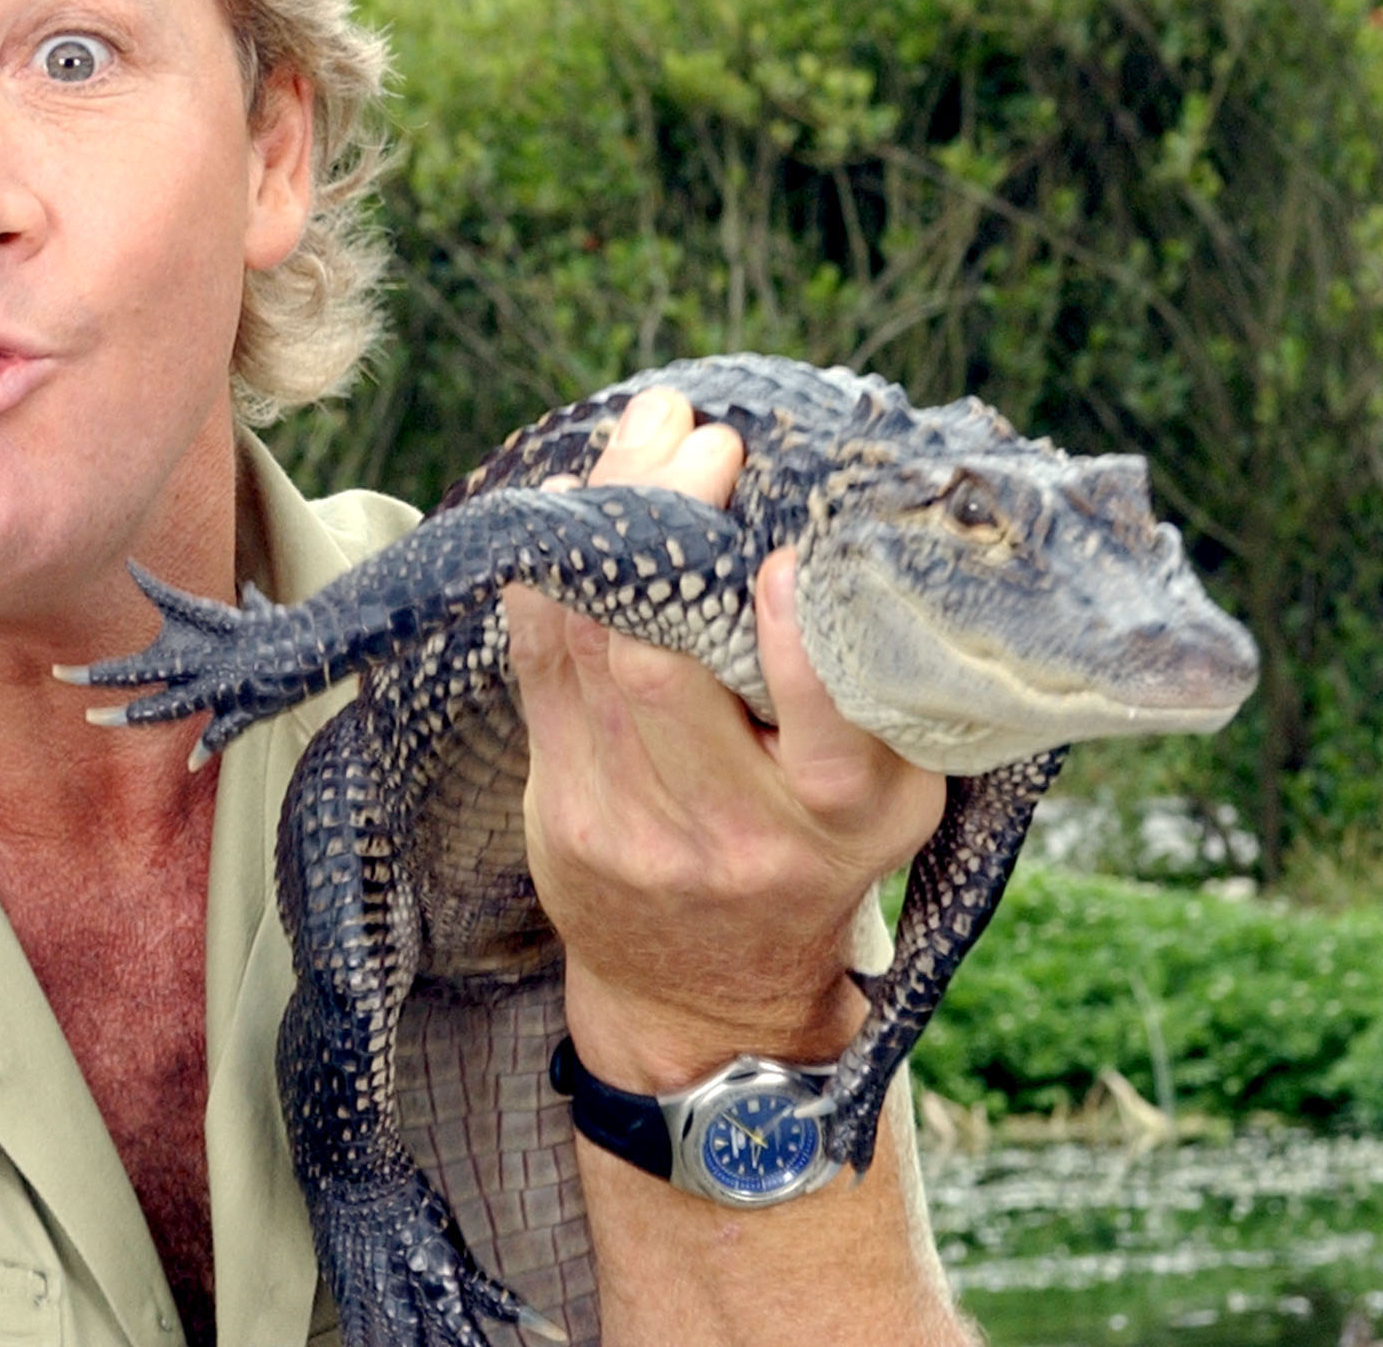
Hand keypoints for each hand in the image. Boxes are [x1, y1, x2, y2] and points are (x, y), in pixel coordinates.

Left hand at [507, 387, 947, 1088]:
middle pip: (663, 667)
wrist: (708, 989)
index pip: (826, 727)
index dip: (797, 638)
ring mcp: (634, 826)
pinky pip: (536, 669)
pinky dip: (548, 579)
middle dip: (666, 532)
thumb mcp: (890, 795)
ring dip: (604, 530)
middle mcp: (736, 831)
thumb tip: (852, 529)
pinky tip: (567, 510)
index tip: (787, 554)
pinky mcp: (562, 810)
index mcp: (845, 818)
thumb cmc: (815, 855)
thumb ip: (879, 688)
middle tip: (694, 436)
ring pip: (587, 652)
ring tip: (638, 441)